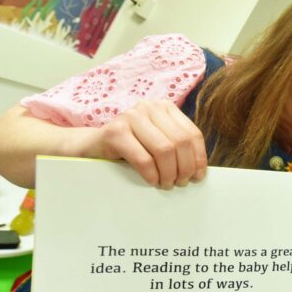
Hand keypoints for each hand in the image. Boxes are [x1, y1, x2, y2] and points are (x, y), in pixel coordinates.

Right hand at [87, 100, 206, 187]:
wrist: (91, 147)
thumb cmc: (129, 149)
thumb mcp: (157, 143)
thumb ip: (176, 147)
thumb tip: (200, 170)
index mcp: (164, 108)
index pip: (192, 134)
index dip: (198, 158)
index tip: (198, 176)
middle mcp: (149, 107)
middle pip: (180, 142)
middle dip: (184, 168)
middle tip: (180, 183)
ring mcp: (131, 117)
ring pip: (164, 150)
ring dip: (168, 174)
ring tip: (166, 184)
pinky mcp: (115, 131)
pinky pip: (144, 159)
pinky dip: (152, 175)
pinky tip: (152, 181)